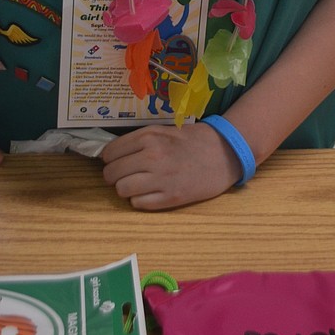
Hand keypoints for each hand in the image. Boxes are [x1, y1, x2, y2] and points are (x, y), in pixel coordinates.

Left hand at [100, 123, 241, 208]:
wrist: (225, 153)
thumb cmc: (193, 140)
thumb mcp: (163, 131)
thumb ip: (139, 140)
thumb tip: (110, 154)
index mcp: (148, 137)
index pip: (109, 153)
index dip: (110, 159)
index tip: (116, 162)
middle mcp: (151, 156)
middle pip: (111, 173)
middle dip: (114, 176)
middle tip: (125, 175)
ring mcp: (161, 178)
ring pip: (122, 190)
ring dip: (126, 189)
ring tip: (138, 185)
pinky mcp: (171, 197)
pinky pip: (138, 203)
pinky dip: (140, 200)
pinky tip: (151, 193)